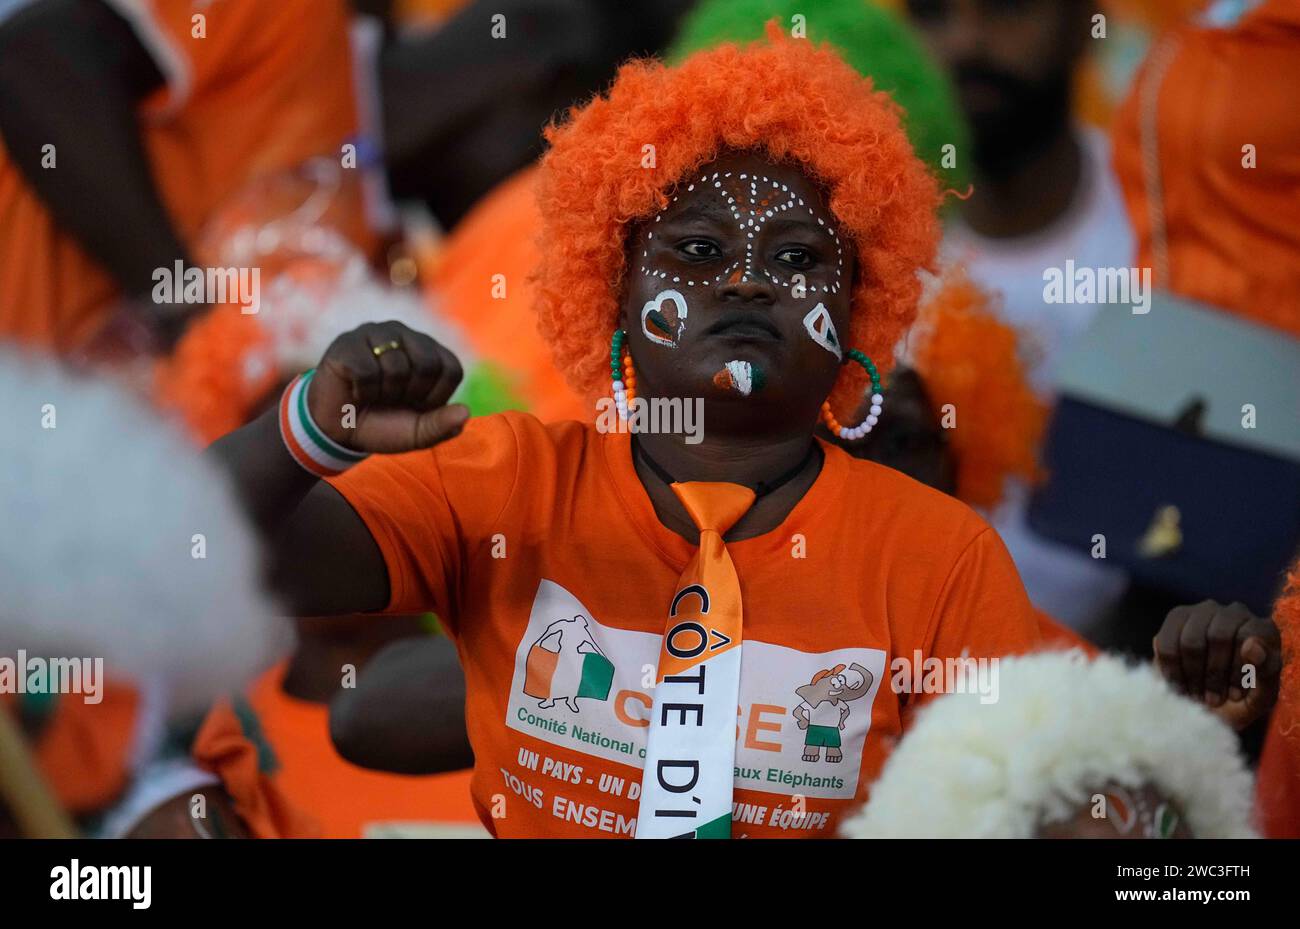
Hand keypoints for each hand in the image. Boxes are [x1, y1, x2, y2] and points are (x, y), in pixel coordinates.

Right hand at [307, 321, 468, 453]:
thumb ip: (443, 426)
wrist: (338, 432)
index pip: (451, 369)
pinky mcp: (348, 343)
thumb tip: (465, 412)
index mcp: (429, 351)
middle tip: (392, 399)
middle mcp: (405, 335)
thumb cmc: (383, 425)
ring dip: (384, 394)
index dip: (435, 398)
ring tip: (374, 394)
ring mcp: (375, 334)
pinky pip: (366, 371)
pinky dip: (362, 392)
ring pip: (396, 367)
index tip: (416, 404)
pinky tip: (355, 390)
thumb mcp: (418, 433)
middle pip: (427, 364)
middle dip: (411, 394)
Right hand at [1153, 600, 1281, 729]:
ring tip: (1197, 694)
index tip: (1235, 695)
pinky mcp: (1175, 620)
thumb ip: (1267, 672)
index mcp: (1261, 629)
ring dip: (1192, 675)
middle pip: (1218, 637)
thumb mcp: (1262, 698)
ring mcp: (1202, 613)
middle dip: (1213, 674)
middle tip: (1214, 699)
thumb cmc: (1239, 702)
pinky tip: (1180, 686)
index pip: (1247, 637)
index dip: (1237, 670)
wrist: (1207, 711)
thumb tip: (1252, 646)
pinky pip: (1166, 645)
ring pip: (1190, 642)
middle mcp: (1234, 613)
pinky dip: (1172, 671)